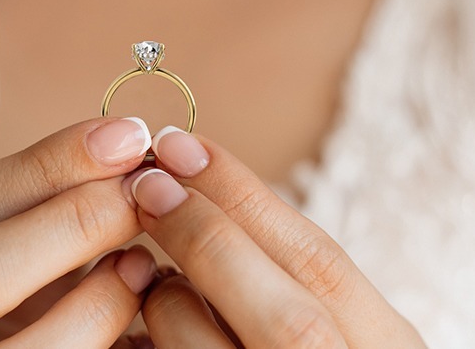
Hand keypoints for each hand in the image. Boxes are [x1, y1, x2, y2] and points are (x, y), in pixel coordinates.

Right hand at [0, 118, 157, 347]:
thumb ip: (32, 201)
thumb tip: (120, 144)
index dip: (47, 166)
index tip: (124, 136)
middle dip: (74, 222)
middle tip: (143, 191)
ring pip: (22, 346)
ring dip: (99, 295)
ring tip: (142, 260)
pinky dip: (105, 333)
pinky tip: (134, 303)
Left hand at [131, 126, 425, 347]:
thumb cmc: (319, 348)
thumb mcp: (338, 324)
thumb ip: (290, 276)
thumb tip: (205, 195)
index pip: (320, 262)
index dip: (245, 196)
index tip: (184, 146)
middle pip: (285, 314)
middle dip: (207, 237)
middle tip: (147, 183)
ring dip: (169, 303)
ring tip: (151, 277)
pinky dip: (147, 345)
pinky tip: (136, 329)